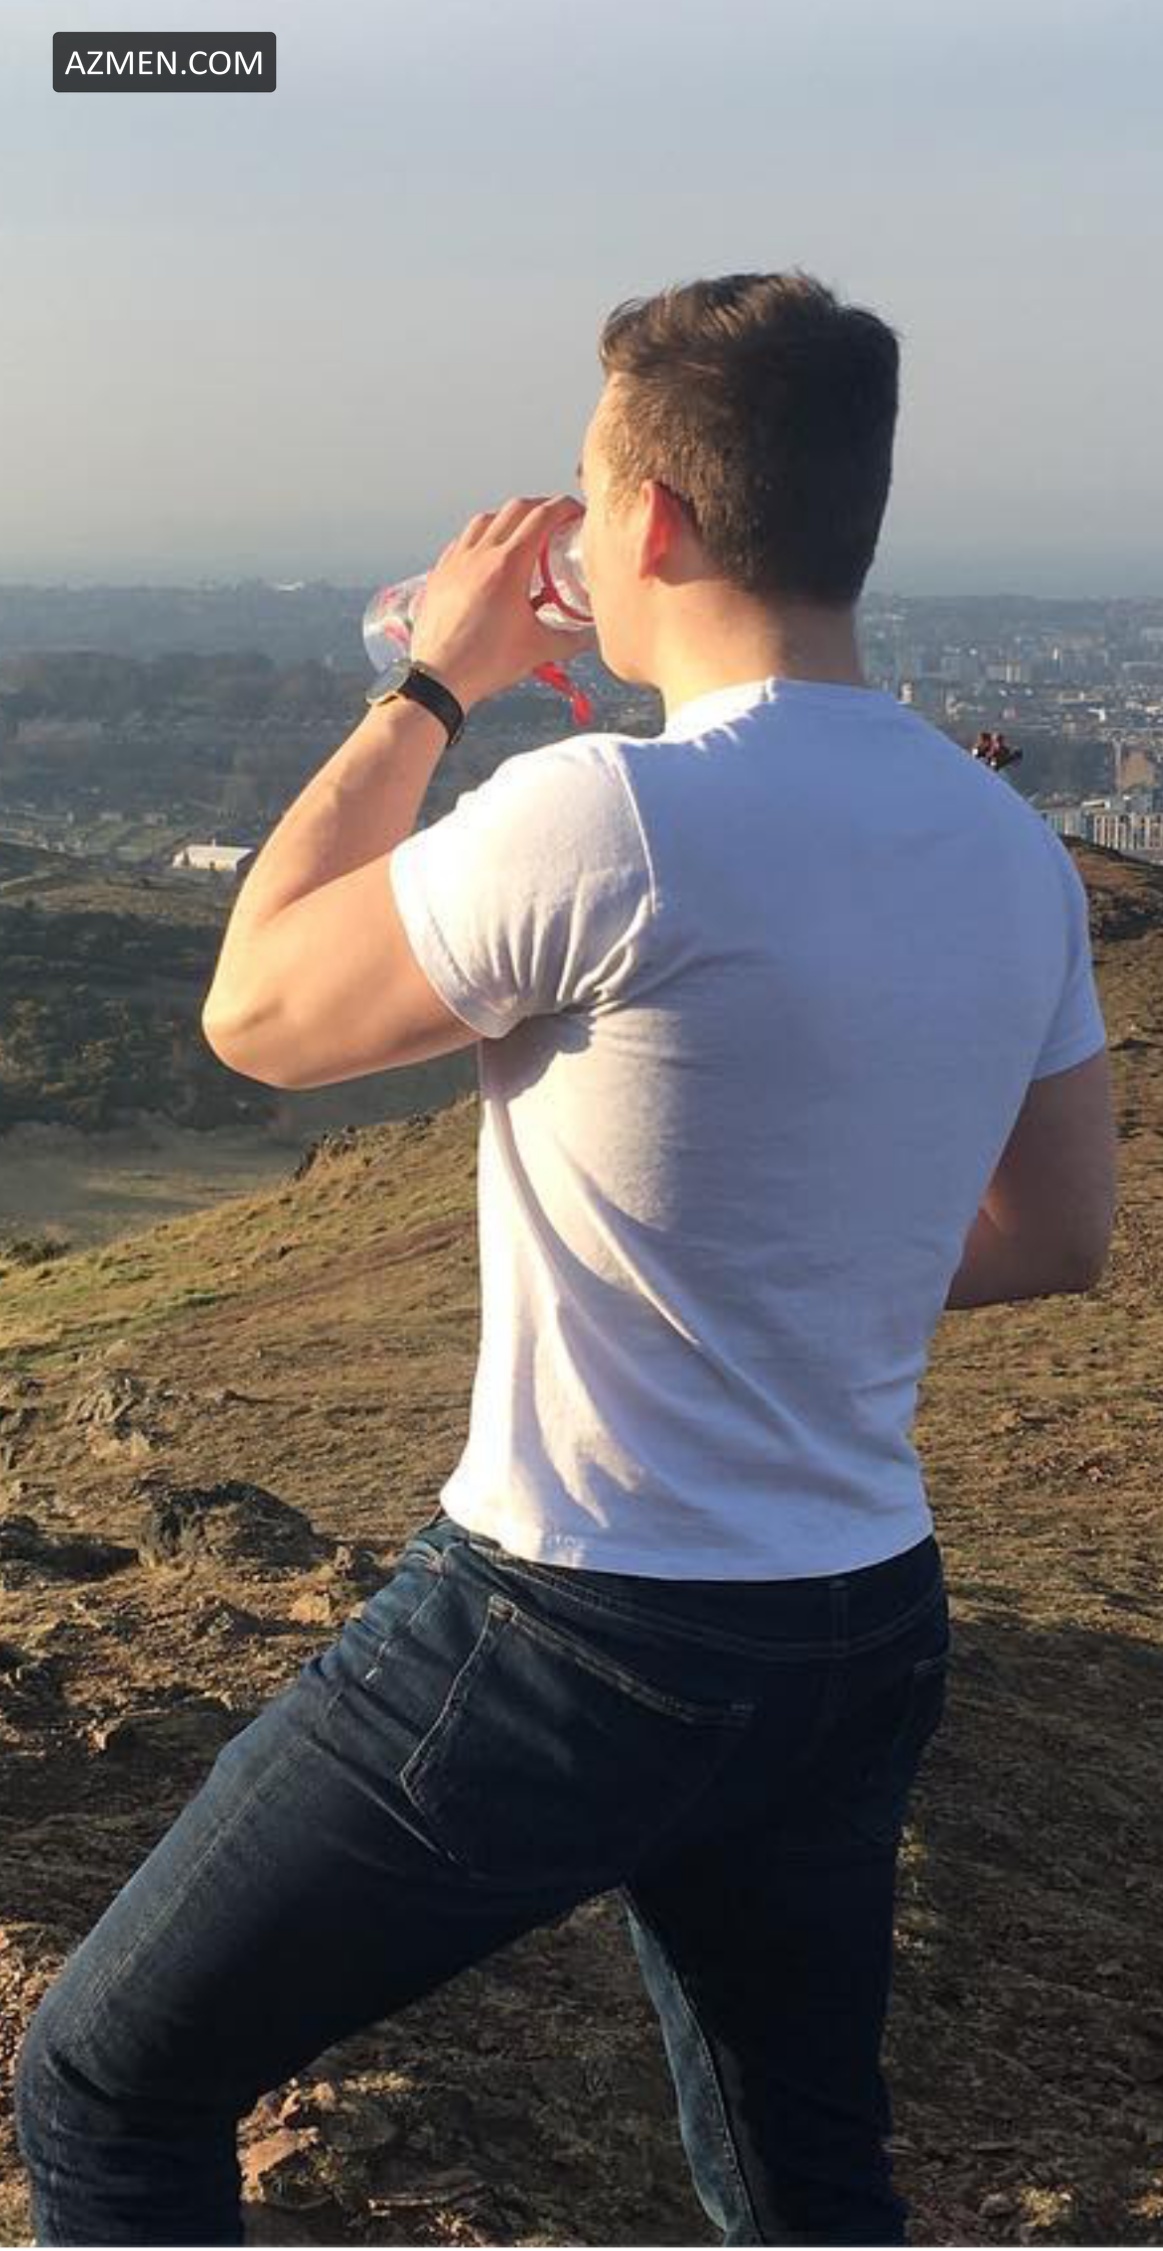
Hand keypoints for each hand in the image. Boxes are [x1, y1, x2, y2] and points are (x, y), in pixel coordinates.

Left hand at [409, 494, 596, 712]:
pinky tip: (486, 553)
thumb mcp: (539, 650)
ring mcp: (457, 561)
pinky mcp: (440, 573)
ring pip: (485, 519)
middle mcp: (481, 554)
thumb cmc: (486, 663)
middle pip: (515, 509)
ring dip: (508, 518)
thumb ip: (571, 640)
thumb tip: (591, 636)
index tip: (576, 512)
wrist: (439, 678)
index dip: (565, 507)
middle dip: (540, 507)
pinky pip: (462, 540)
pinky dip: (480, 537)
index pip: (542, 517)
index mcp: (509, 565)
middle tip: (555, 520)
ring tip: (521, 533)